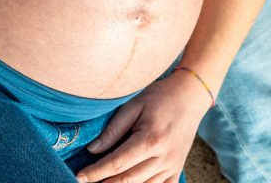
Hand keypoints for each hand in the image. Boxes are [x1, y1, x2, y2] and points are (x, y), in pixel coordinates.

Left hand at [75, 70, 212, 182]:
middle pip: (127, 181)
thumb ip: (113, 129)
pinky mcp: (176, 171)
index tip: (80, 176)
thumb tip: (92, 150)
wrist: (191, 96)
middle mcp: (163, 157)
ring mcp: (172, 167)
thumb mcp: (135, 105)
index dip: (96, 172)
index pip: (117, 163)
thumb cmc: (160, 96)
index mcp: (151, 139)